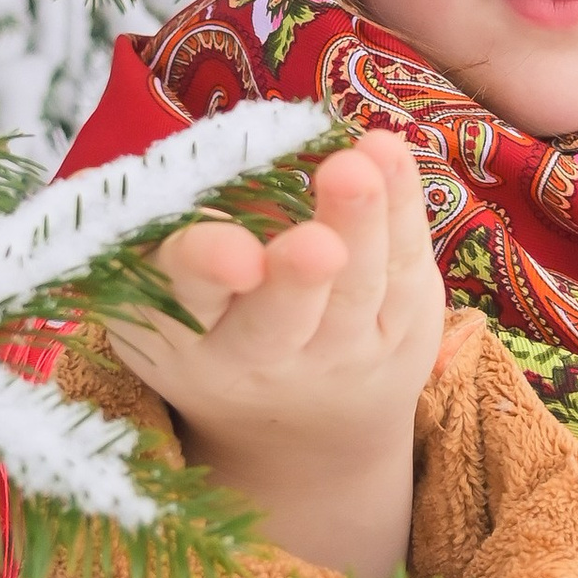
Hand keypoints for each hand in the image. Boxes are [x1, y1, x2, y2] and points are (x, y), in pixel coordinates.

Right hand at [104, 132, 444, 577]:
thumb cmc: (216, 318)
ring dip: (360, 228)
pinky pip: (404, 272)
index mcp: (183, 335)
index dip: (208, 272)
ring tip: (358, 170)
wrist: (295, 423)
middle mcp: (260, 358)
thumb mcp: (173, 291)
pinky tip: (389, 155)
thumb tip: (226, 154)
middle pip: (280, 320)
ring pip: (353, 292)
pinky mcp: (398, 338)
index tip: (236, 255)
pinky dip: (402, 210)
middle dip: (297, 279)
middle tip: (316, 242)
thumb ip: (189, 228)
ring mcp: (337, 355)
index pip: (188, 298)